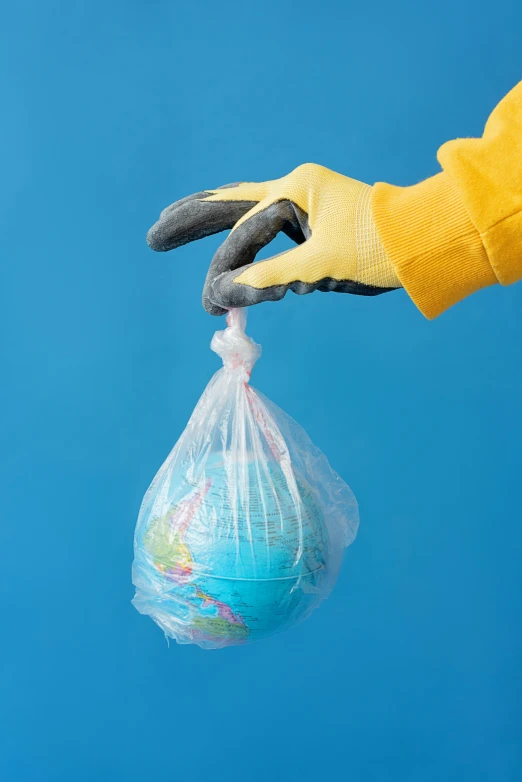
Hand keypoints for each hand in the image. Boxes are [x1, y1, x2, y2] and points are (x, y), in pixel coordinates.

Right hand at [146, 163, 400, 314]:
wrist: (420, 246)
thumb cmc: (377, 249)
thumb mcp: (320, 266)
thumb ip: (270, 277)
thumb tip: (226, 294)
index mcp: (295, 189)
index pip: (246, 230)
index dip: (229, 269)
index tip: (214, 305)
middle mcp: (293, 191)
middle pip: (228, 204)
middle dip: (189, 219)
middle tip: (153, 235)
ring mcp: (300, 208)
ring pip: (244, 218)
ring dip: (213, 232)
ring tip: (171, 225)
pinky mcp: (308, 228)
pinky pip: (265, 237)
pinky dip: (245, 250)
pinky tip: (222, 252)